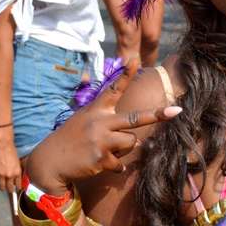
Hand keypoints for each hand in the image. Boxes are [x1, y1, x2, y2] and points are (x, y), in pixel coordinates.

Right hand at [0, 133, 20, 192]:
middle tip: (10, 189)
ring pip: (2, 188)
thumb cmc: (12, 153)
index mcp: (18, 172)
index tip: (17, 189)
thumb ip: (19, 172)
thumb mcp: (19, 163)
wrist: (4, 146)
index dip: (18, 188)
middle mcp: (10, 175)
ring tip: (4, 184)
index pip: (18, 186)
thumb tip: (18, 179)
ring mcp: (1, 175)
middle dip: (10, 190)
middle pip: (10, 189)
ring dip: (3, 187)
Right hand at [24, 59, 181, 194]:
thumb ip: (107, 119)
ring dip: (123, 149)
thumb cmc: (72, 139)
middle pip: (134, 118)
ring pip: (131, 143)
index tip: (134, 60)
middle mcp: (100, 122)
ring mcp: (100, 140)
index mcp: (97, 110)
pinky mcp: (100, 158)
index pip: (113, 89)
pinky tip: (98, 163)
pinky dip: (115, 166)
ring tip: (104, 150)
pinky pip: (121, 163)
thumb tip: (135, 134)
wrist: (49, 161)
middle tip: (176, 111)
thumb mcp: (85, 119)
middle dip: (156, 115)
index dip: (125, 75)